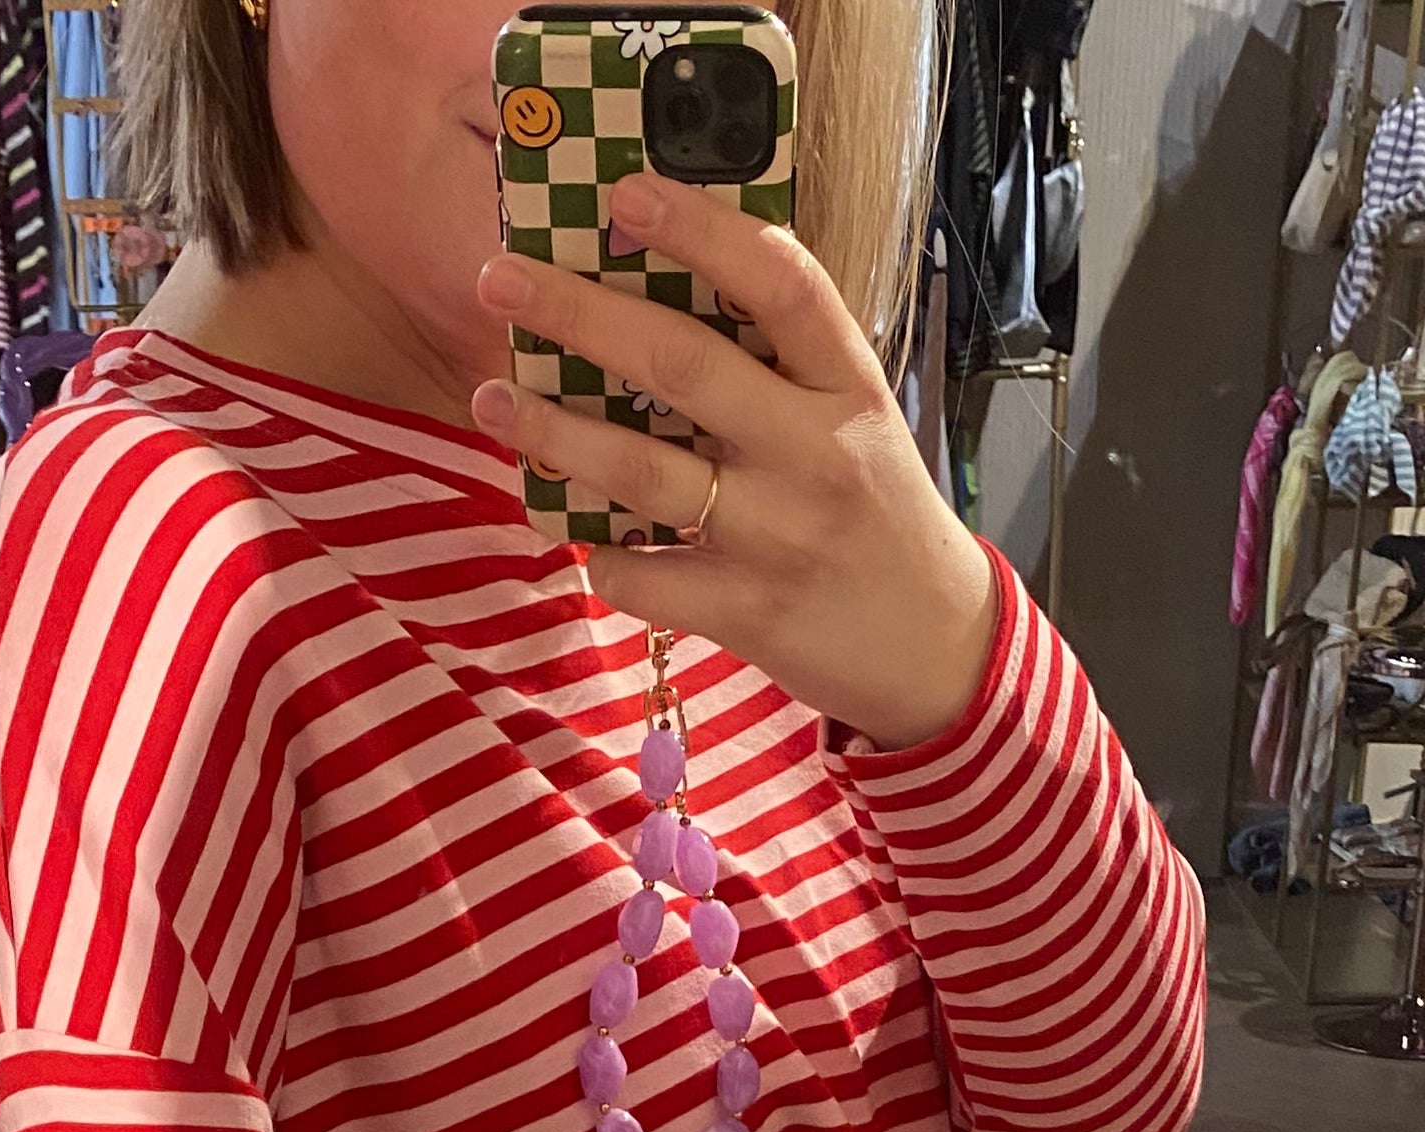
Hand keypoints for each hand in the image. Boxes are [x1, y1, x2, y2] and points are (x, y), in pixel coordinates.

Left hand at [470, 171, 998, 751]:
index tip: (626, 194)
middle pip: (683, 365)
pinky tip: (574, 533)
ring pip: (643, 470)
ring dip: (553, 432)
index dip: (701, 229)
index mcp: (848, 387)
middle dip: (580, 314)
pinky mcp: (746, 611)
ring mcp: (778, 535)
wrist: (931, 644)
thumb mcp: (857, 422)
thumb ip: (784, 370)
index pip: (780, 283)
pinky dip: (598, 554)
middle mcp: (814, 451)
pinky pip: (642, 576)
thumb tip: (662, 303)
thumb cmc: (878, 516)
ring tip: (492, 398)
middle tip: (500, 279)